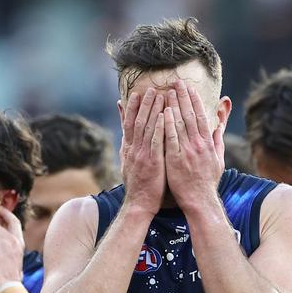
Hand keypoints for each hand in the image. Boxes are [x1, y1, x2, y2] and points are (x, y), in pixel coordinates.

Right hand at [119, 88, 166, 215]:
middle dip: (144, 104)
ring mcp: (142, 155)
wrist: (139, 204)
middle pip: (138, 121)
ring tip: (160, 94)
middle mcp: (133, 150)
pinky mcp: (153, 162)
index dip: (132, 108)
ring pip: (147, 127)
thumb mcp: (128, 164)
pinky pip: (157, 140)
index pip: (129, 124)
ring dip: (153, 110)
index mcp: (129, 149)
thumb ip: (129, 148)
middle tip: (151, 88)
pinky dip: (160, 126)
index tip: (137, 94)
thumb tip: (126, 135)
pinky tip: (165, 115)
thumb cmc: (138, 185)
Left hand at [162, 81, 224, 211]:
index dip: (194, 100)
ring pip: (179, 124)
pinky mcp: (175, 159)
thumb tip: (218, 124)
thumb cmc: (207, 181)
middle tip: (176, 82)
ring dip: (173, 106)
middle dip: (183, 97)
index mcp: (207, 142)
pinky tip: (163, 113)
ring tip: (167, 92)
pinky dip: (167, 125)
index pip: (200, 116)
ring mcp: (186, 151)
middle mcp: (198, 144)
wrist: (199, 199)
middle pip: (189, 115)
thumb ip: (217, 139)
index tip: (189, 87)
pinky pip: (170, 139)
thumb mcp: (217, 158)